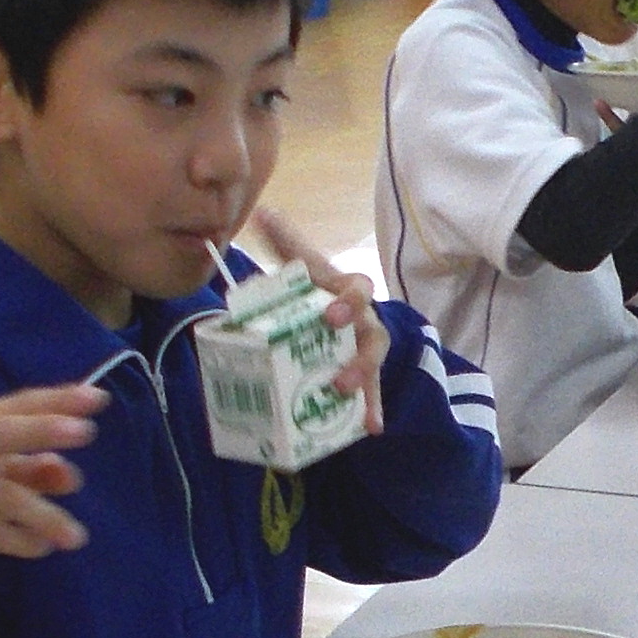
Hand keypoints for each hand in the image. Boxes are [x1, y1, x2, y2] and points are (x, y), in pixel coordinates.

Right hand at [0, 383, 103, 563]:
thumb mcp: (3, 471)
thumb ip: (37, 469)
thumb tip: (71, 476)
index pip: (16, 404)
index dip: (56, 400)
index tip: (98, 399)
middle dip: (43, 429)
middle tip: (87, 432)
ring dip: (44, 515)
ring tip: (77, 536)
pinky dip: (18, 540)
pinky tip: (42, 547)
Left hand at [225, 211, 387, 417]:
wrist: (346, 312)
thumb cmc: (321, 289)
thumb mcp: (305, 265)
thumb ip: (286, 243)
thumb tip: (264, 210)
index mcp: (348, 291)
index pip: (356, 291)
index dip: (348, 302)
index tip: (333, 315)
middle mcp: (365, 319)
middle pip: (370, 330)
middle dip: (357, 347)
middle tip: (340, 370)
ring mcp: (367, 348)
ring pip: (372, 362)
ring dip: (362, 379)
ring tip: (343, 393)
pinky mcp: (366, 376)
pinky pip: (373, 394)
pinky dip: (372, 409)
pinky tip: (370, 427)